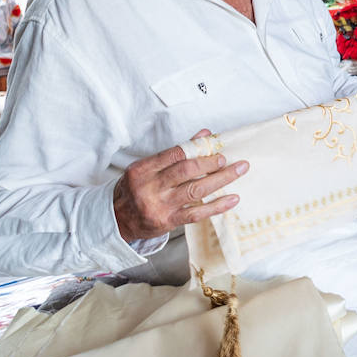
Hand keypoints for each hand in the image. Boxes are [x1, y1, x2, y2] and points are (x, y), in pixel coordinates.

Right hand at [112, 129, 249, 242]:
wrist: (118, 220)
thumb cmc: (135, 189)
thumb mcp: (147, 168)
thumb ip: (175, 153)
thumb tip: (205, 135)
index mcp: (143, 169)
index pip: (174, 153)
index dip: (197, 148)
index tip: (215, 146)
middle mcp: (151, 187)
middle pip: (187, 171)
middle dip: (211, 163)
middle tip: (227, 159)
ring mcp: (160, 205)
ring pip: (195, 190)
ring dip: (221, 179)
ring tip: (238, 171)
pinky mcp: (168, 221)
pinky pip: (197, 213)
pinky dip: (217, 206)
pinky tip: (233, 199)